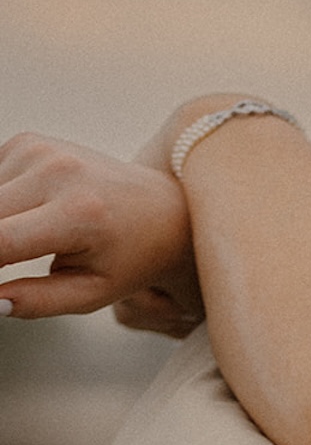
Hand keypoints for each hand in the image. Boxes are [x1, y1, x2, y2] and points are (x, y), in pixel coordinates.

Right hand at [0, 132, 200, 328]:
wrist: (160, 210)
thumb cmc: (130, 256)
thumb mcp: (93, 293)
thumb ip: (38, 301)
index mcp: (78, 213)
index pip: (0, 241)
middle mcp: (58, 172)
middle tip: (10, 266)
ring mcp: (41, 151)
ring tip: (30, 241)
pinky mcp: (28, 142)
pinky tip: (28, 213)